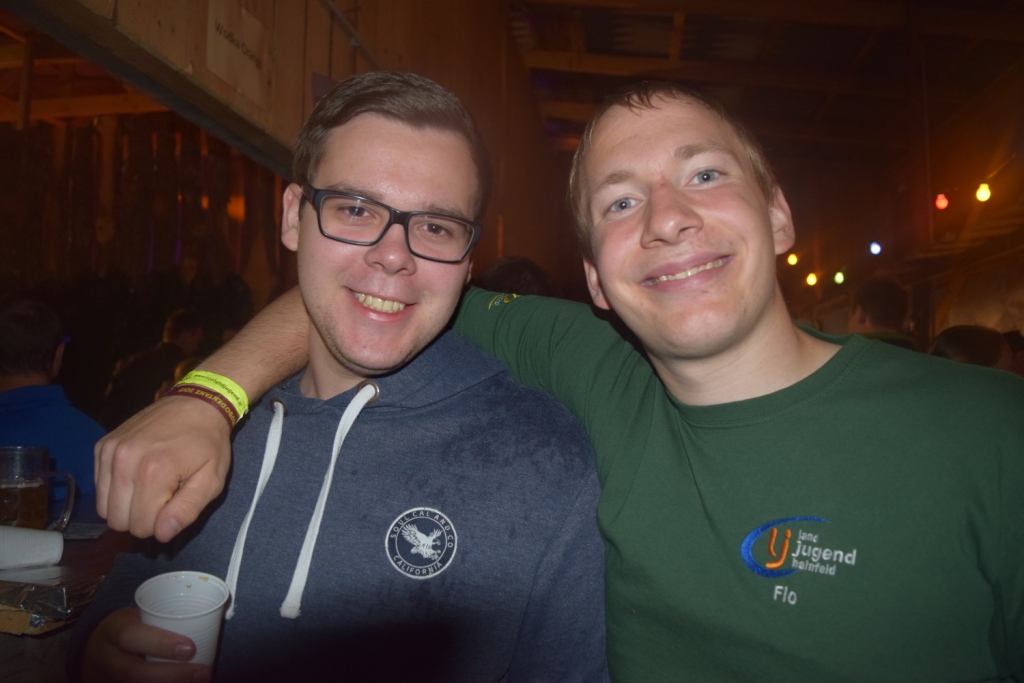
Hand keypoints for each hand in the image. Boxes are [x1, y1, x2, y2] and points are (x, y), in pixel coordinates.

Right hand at [82, 607, 210, 682]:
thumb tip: (216, 615)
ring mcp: (106, 680)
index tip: (190, 647)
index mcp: (112, 629)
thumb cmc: (133, 627)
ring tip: (199, 682)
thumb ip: (167, 619)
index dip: (160, 643)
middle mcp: (104, 658)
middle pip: (133, 673)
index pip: (129, 636)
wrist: (98, 649)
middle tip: (203, 674)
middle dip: (172, 676)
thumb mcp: (141, 616)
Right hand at [95, 396, 231, 540]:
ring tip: (150, 486)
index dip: (159, 524)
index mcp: (153, 472)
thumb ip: (187, 510)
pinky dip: (116, 489)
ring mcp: (109, 452)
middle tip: (163, 496)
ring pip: (104, 507)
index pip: (141, 526)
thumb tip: (162, 535)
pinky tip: (137, 474)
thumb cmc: (208, 443)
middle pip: (118, 520)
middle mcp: (124, 461)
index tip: (174, 504)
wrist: (196, 403)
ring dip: (126, 505)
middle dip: (141, 517)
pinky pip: (100, 487)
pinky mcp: (102, 446)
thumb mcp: (211, 480)